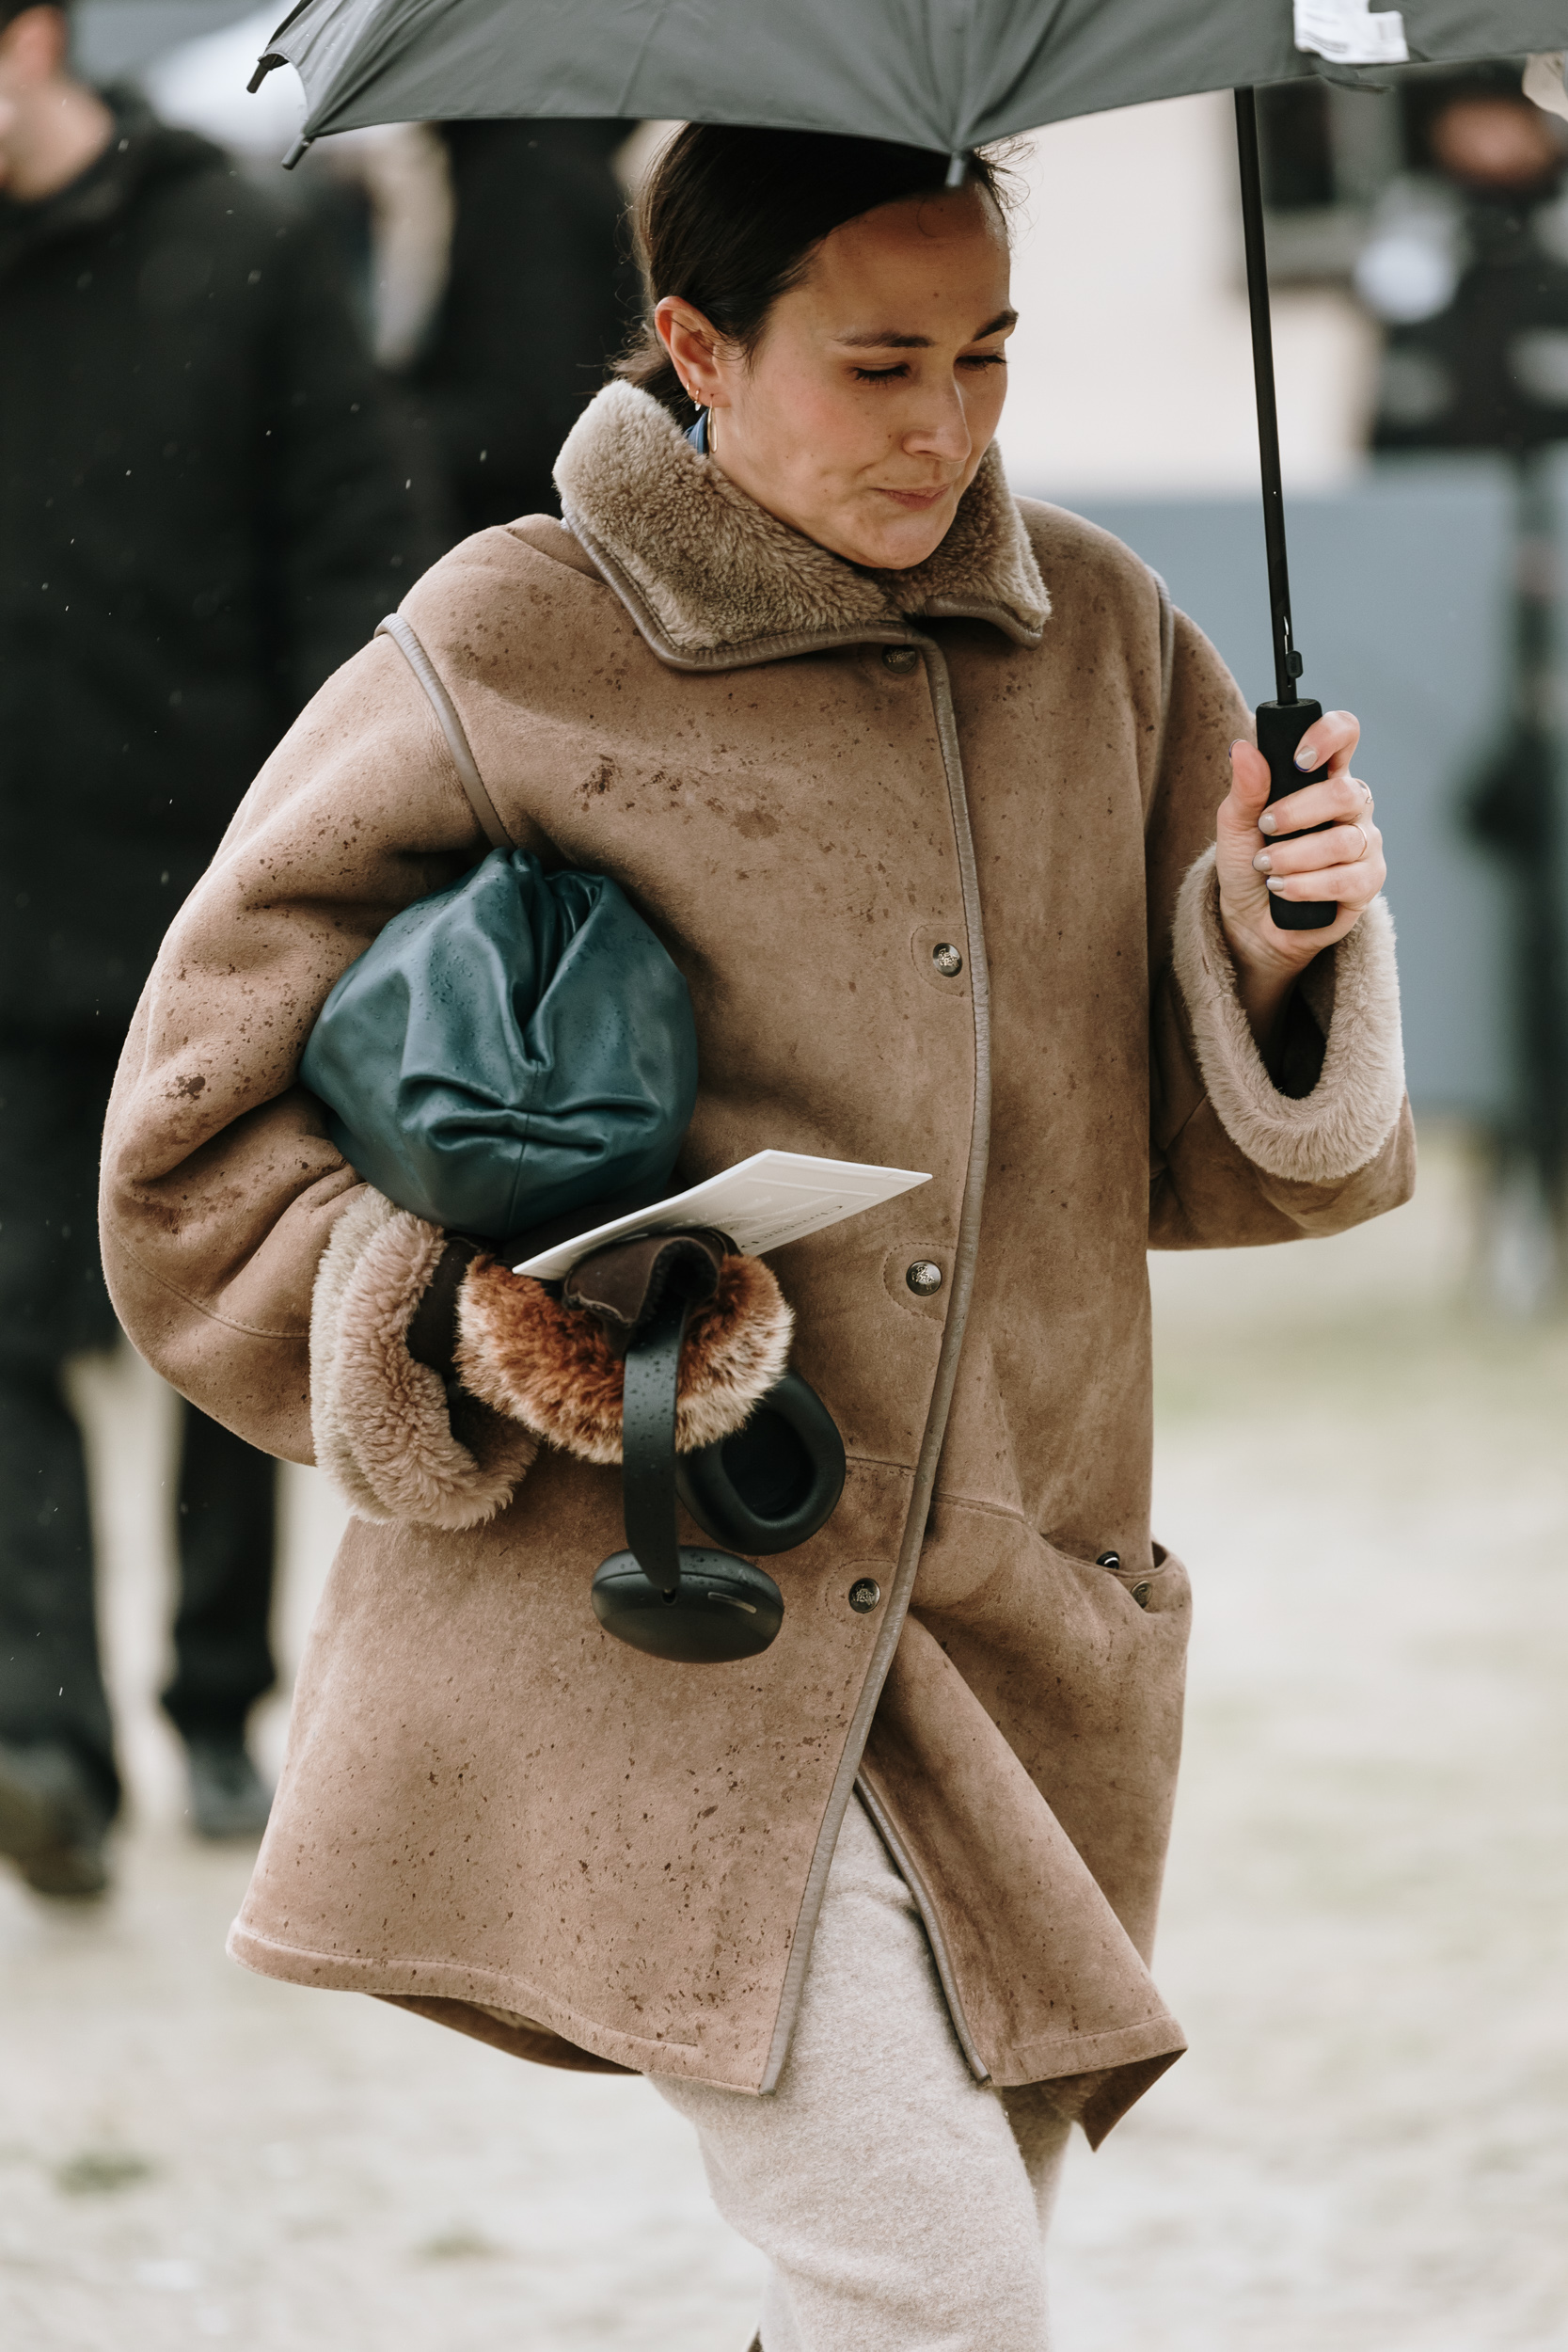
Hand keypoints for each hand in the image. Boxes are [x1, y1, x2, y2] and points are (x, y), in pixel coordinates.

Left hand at [1215, 710, 1385, 1054]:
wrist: (1250, 922)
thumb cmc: (1248, 865)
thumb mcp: (1235, 826)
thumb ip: (1245, 789)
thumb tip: (1243, 749)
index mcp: (1323, 777)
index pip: (1344, 736)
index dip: (1329, 735)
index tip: (1299, 758)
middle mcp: (1351, 806)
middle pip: (1346, 792)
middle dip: (1298, 812)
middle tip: (1265, 828)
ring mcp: (1364, 844)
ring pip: (1344, 841)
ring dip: (1296, 856)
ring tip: (1266, 868)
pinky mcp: (1367, 883)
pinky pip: (1348, 880)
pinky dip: (1308, 885)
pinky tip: (1283, 889)